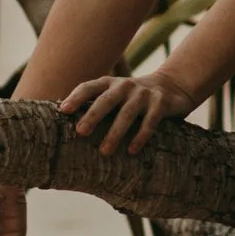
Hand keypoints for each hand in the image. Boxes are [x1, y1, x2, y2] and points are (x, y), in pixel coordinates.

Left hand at [59, 67, 196, 153]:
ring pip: (127, 113)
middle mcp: (125, 86)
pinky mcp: (160, 103)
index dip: (76, 97)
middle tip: (80, 131)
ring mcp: (143, 94)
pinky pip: (150, 121)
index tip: (63, 110)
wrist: (172, 85)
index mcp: (110, 83)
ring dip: (115, 132)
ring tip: (104, 152)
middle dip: (93, 115)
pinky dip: (141, 136)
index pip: (89, 87)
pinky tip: (132, 150)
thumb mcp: (115, 94)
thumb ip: (96, 102)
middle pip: (107, 100)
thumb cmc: (133, 96)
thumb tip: (62, 118)